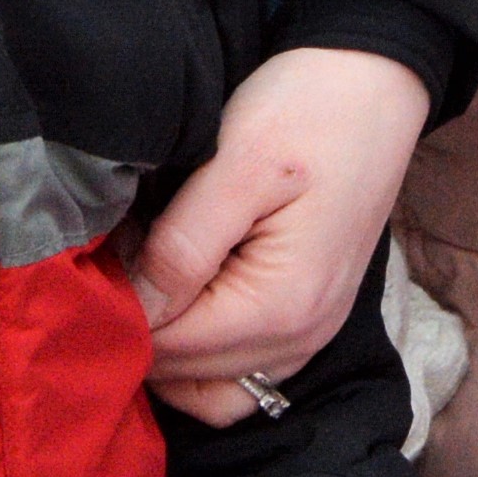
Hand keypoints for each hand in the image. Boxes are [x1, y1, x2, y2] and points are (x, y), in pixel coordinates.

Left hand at [138, 42, 432, 420]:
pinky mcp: (308, 322)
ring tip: (146, 280)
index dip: (120, 308)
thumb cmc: (309, 112)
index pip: (167, 348)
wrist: (375, 85)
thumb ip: (182, 247)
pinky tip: (181, 296)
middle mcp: (299, 341)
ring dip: (168, 351)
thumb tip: (133, 309)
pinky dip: (202, 354)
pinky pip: (240, 374)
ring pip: (210, 391)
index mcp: (282, 307)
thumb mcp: (238, 165)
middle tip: (117, 258)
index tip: (102, 254)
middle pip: (184, 375)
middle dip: (139, 327)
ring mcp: (309, 337)